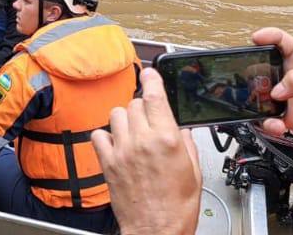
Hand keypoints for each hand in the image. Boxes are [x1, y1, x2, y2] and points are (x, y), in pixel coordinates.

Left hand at [92, 68, 199, 234]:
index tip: (150, 73)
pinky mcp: (107, 163)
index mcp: (167, 140)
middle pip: (135, 103)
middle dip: (143, 108)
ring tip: (134, 133)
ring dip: (126, 119)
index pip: (154, 96)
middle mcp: (142, 141)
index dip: (152, 79)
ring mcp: (122, 151)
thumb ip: (186, 143)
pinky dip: (106, 136)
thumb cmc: (177, 208)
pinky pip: (99, 135)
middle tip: (149, 121)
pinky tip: (116, 145)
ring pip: (116, 114)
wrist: (156, 230)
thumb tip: (180, 127)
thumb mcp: (194, 171)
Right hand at [252, 27, 292, 161]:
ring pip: (265, 95)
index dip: (268, 37)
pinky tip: (277, 125)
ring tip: (264, 107)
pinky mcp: (291, 118)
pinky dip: (269, 123)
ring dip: (259, 102)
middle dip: (256, 74)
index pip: (283, 42)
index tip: (256, 39)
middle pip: (267, 68)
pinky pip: (271, 119)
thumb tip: (278, 88)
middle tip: (255, 82)